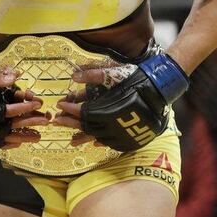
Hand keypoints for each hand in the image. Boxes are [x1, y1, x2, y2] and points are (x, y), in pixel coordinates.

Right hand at [0, 63, 46, 156]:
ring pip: (4, 140)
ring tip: (38, 136)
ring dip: (22, 137)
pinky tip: (19, 141)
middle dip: (29, 123)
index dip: (24, 107)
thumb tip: (15, 75)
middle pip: (9, 128)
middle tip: (45, 121)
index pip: (8, 112)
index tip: (38, 103)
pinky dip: (8, 144)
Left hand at [55, 53, 187, 151]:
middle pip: (85, 125)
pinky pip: (110, 142)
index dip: (70, 108)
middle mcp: (110, 124)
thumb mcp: (113, 73)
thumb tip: (74, 77)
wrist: (159, 91)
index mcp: (105, 109)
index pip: (82, 111)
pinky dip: (100, 141)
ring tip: (71, 140)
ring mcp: (119, 132)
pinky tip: (94, 142)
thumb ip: (93, 75)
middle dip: (70, 123)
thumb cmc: (135, 80)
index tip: (59, 105)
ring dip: (82, 136)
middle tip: (56, 122)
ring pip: (96, 136)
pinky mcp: (128, 137)